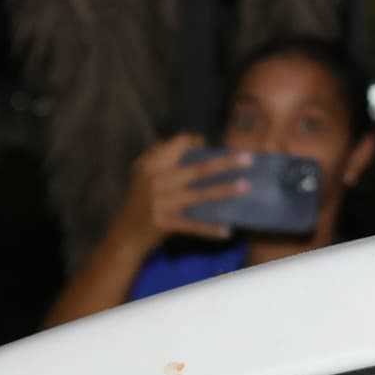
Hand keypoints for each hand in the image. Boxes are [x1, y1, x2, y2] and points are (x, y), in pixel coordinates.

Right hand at [110, 135, 254, 248]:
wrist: (125, 234)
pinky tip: (226, 230)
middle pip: (197, 169)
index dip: (196, 142)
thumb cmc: (139, 200)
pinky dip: (209, 229)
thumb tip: (192, 141)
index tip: (212, 145)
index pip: (178, 146)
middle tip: (248, 159)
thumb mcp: (141, 172)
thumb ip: (160, 154)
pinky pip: (192, 226)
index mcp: (151, 165)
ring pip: (199, 195)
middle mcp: (156, 182)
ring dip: (224, 191)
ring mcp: (161, 204)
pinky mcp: (165, 224)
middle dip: (224, 163)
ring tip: (245, 186)